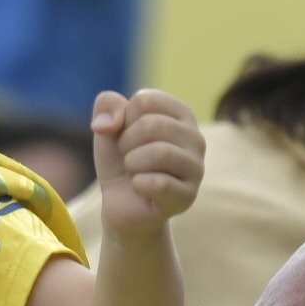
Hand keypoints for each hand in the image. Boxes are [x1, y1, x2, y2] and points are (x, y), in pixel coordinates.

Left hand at [89, 88, 203, 237]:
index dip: (124, 120)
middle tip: (128, 157)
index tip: (126, 135)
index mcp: (181, 114)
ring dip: (132, 164)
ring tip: (134, 172)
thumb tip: (108, 123)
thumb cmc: (120, 160)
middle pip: (150, 125)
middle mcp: (196, 137)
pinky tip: (140, 188)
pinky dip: (138, 185)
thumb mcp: (108, 128)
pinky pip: (158, 183)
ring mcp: (197, 167)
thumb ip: (107, 106)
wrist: (122, 204)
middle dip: (126, 144)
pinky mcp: (189, 195)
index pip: (145, 100)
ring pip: (159, 153)